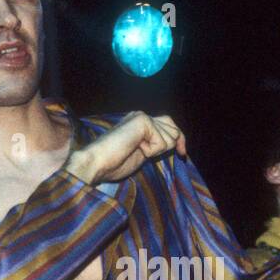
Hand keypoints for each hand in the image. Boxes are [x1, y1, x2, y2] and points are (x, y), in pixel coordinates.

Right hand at [66, 111, 186, 183]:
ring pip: (171, 136)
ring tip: (138, 150)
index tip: (182, 154)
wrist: (97, 163)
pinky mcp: (143, 121)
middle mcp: (142, 116)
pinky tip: (136, 149)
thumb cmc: (114, 163)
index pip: (169, 125)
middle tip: (148, 154)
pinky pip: (162, 143)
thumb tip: (175, 143)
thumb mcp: (141, 153)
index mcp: (140, 122)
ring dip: (157, 150)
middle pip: (174, 129)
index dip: (179, 139)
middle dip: (170, 145)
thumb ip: (154, 145)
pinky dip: (152, 152)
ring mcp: (142, 117)